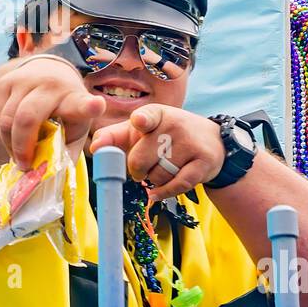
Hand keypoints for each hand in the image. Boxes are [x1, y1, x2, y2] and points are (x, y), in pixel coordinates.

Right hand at [0, 59, 105, 168]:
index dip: (89, 106)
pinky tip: (12, 138)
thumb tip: (51, 184)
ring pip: (6, 120)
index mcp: (75, 100)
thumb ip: (66, 154)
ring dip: (10, 144)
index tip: (97, 106)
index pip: (82, 103)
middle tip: (25, 165)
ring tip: (19, 154)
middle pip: (27, 118)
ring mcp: (25, 81)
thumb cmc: (64, 112)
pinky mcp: (5, 82)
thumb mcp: (73, 131)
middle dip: (22, 147)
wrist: (47, 74)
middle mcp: (51, 86)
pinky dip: (1, 135)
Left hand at [90, 105, 224, 201]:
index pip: (147, 117)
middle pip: (140, 159)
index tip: (139, 121)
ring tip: (162, 170)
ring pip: (156, 176)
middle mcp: (175, 125)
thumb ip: (115, 137)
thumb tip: (95, 147)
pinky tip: (156, 193)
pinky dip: (163, 193)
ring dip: (153, 180)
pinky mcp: (203, 163)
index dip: (142, 120)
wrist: (212, 142)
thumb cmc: (166, 136)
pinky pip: (176, 186)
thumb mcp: (143, 130)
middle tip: (142, 168)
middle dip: (136, 170)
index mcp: (157, 114)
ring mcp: (191, 144)